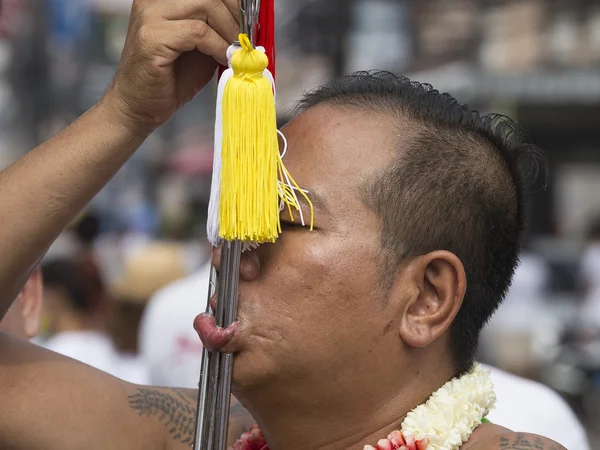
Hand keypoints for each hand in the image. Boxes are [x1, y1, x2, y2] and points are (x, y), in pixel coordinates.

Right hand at [103, 0, 239, 135]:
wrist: (139, 106)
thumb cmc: (170, 79)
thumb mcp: (201, 47)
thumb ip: (218, 30)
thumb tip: (250, 24)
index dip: (234, 3)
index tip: (251, 24)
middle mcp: (154, 0)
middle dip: (236, 16)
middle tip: (247, 41)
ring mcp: (150, 15)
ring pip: (206, 6)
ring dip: (229, 31)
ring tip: (236, 53)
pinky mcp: (151, 37)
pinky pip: (198, 32)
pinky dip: (218, 46)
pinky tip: (224, 59)